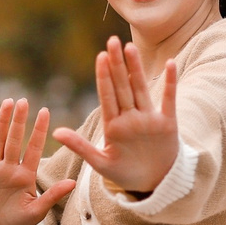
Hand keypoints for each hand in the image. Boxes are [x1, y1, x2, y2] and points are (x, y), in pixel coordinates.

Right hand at [0, 96, 72, 224]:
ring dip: (3, 122)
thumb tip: (73, 183)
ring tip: (8, 103)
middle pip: (14, 139)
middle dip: (19, 120)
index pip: (33, 148)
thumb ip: (52, 196)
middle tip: (24, 100)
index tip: (45, 111)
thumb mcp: (37, 212)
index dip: (39, 130)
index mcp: (26, 175)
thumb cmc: (19, 222)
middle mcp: (10, 168)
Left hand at [53, 38, 178, 195]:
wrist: (154, 184)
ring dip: (136, 68)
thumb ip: (80, 146)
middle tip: (111, 40)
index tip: (100, 56)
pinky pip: (169, 100)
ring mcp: (148, 119)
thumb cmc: (125, 174)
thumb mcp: (100, 163)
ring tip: (130, 47)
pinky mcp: (167, 124)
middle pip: (122, 86)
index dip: (104, 76)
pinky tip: (169, 64)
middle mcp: (130, 118)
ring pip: (141, 88)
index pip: (107, 96)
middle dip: (117, 64)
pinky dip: (170, 83)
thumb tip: (55, 131)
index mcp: (113, 125)